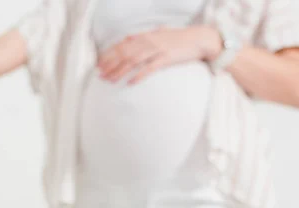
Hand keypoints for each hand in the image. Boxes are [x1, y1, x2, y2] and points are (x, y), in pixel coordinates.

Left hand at [97, 26, 221, 83]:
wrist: (200, 39)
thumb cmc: (178, 38)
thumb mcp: (158, 33)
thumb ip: (143, 36)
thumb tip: (128, 37)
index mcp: (145, 36)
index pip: (122, 45)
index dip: (109, 55)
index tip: (98, 64)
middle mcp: (149, 41)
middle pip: (124, 54)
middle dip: (110, 64)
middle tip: (99, 75)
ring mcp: (158, 49)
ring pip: (133, 61)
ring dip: (120, 71)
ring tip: (110, 80)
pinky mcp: (167, 58)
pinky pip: (150, 68)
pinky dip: (139, 75)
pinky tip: (130, 83)